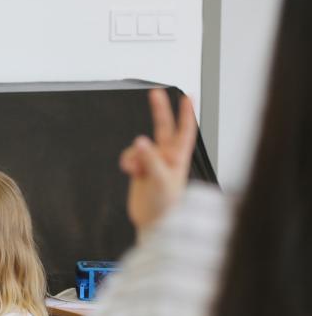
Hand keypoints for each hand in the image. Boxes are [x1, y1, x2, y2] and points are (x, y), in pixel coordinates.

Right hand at [121, 89, 196, 231]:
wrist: (153, 223)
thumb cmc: (165, 204)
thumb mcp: (160, 180)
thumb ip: (149, 159)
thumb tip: (140, 140)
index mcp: (179, 157)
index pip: (185, 130)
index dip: (187, 113)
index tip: (188, 96)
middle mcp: (167, 156)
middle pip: (163, 127)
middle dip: (159, 110)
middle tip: (155, 92)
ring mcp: (153, 162)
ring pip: (139, 146)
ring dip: (134, 155)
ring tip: (135, 170)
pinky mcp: (140, 169)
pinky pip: (129, 156)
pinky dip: (127, 162)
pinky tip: (130, 172)